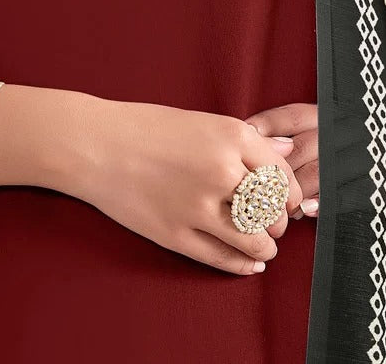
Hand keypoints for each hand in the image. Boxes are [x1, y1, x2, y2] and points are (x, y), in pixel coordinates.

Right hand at [65, 97, 305, 275]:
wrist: (96, 144)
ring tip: (263, 246)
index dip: (288, 193)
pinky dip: (243, 264)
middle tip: (274, 224)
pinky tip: (248, 262)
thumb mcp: (200, 121)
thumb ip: (245, 140)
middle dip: (278, 221)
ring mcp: (199, 206)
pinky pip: (223, 258)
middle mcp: (221, 170)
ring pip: (254, 239)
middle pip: (272, 210)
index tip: (287, 201)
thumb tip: (287, 150)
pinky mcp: (177, 234)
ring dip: (265, 246)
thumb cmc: (146, 127)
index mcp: (230, 135)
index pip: (281, 174)